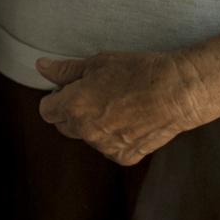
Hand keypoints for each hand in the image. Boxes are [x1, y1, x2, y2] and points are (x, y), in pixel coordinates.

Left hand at [35, 51, 211, 165]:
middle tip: (92, 94)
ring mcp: (106, 147)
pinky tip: (129, 120)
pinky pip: (109, 148)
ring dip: (93, 124)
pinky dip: (114, 137)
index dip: (55, 98)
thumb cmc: (137, 71)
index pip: (46, 111)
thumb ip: (65, 70)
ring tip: (116, 104)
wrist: (177, 92)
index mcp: (74, 107)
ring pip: (88, 137)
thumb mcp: (97, 63)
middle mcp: (87, 131)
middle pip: (64, 126)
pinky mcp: (125, 156)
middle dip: (71, 111)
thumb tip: (41, 67)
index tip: (68, 89)